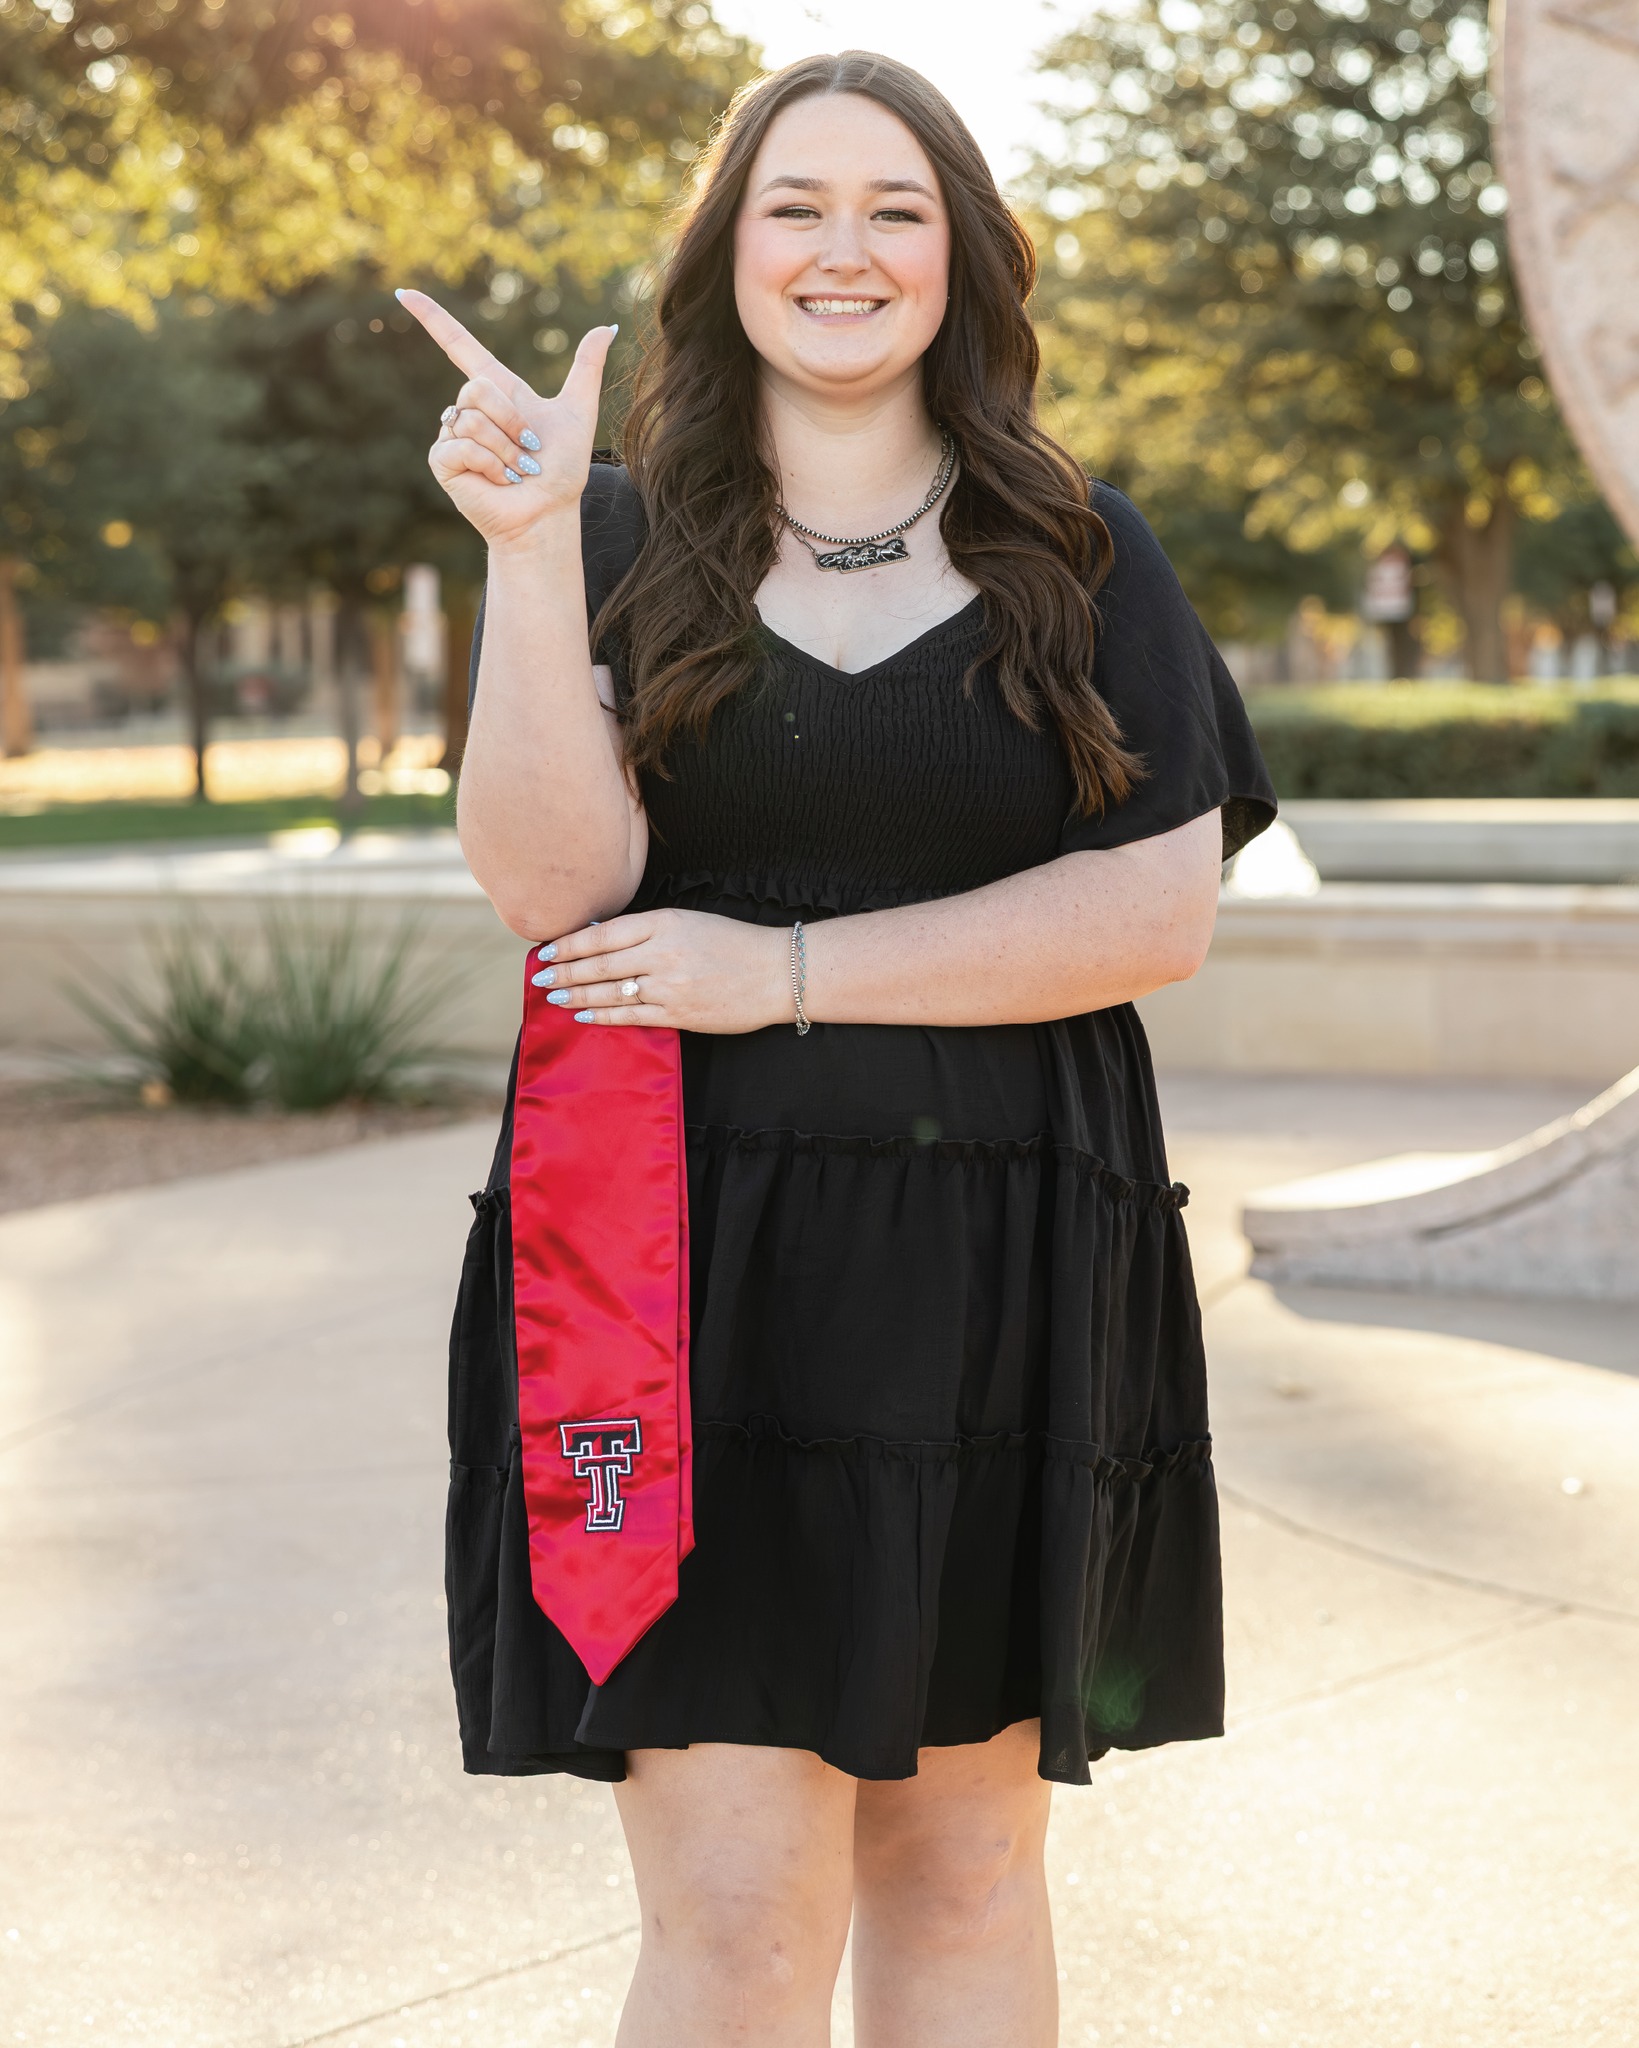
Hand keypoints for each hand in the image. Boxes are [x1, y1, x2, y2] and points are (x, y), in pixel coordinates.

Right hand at [396, 287, 615, 550]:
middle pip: (477, 387)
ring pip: (471, 417)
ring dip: (505, 449)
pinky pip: (463, 444)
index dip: (432, 318)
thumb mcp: (579, 412)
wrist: (548, 513)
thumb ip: (588, 367)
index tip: (404, 293)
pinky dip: (490, 465)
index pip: (459, 345)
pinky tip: (499, 482)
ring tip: (516, 471)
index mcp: (497, 391)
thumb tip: (609, 325)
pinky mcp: (443, 460)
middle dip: (512, 422)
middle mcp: (470, 409)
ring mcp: (453, 435)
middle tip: (528, 452)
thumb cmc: (562, 471)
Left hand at [531, 909, 793, 1033]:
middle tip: (539, 977)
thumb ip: (648, 928)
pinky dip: (602, 1016)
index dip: (570, 944)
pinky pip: (630, 1016)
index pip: (603, 934)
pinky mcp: (679, 1013)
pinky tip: (582, 1016)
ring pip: (610, 991)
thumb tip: (601, 937)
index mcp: (664, 922)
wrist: (777, 972)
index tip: (547, 950)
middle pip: (599, 964)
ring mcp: (669, 985)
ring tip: (552, 997)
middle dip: (564, 972)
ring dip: (576, 995)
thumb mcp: (689, 921)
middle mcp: (662, 952)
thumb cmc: (733, 942)